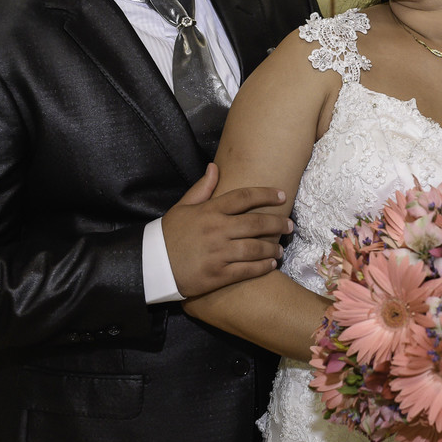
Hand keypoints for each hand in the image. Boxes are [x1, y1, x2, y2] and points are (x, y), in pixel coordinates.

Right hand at [161, 164, 292, 298]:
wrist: (151, 265)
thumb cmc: (167, 234)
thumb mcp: (182, 207)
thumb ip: (202, 188)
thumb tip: (215, 167)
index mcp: (209, 211)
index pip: (244, 197)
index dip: (265, 194)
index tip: (281, 195)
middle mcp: (217, 230)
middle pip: (255, 223)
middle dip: (277, 223)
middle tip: (290, 224)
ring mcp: (218, 253)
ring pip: (254, 248)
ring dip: (272, 248)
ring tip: (280, 248)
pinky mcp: (217, 275)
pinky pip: (246, 271)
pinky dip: (262, 268)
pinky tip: (270, 265)